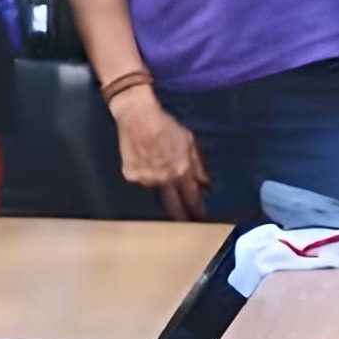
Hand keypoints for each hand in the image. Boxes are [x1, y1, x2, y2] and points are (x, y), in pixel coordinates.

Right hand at [107, 84, 209, 222]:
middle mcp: (164, 180)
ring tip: (158, 166)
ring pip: (156, 188)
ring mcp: (146, 180)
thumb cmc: (166, 125)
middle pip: (174, 205)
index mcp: (181, 172)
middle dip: (181, 215)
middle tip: (186, 222)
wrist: (137, 116)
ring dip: (160, 183)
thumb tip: (207, 185)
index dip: (197, 210)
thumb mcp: (190, 142)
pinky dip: (144, 173)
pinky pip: (141, 180)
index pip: (192, 198)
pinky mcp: (131, 175)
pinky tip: (144, 159)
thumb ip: (199, 166)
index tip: (201, 219)